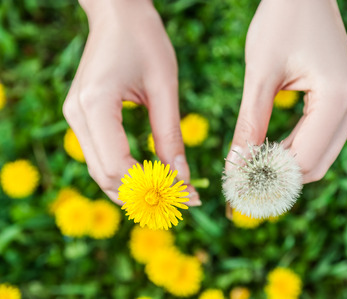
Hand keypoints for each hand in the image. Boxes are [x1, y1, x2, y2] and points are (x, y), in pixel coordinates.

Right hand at [63, 0, 199, 205]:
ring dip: (132, 187)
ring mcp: (75, 116)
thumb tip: (183, 177)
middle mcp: (77, 115)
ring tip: (168, 192)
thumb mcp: (165, 87)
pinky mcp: (82, 116)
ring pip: (99, 170)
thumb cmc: (144, 40)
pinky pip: (100, 155)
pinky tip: (150, 175)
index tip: (184, 196)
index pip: (117, 166)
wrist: (118, 12)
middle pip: (104, 175)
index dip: (150, 187)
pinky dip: (123, 172)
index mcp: (96, 105)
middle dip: (141, 194)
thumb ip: (170, 135)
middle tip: (179, 200)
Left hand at [226, 0, 346, 182]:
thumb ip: (250, 124)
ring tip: (250, 166)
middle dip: (279, 178)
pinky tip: (268, 149)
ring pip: (319, 155)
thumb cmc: (280, 21)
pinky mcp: (344, 101)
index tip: (237, 185)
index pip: (304, 160)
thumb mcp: (260, 74)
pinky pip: (319, 138)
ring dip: (285, 166)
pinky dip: (294, 150)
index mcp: (337, 98)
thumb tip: (235, 168)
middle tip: (242, 179)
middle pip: (315, 164)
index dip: (270, 178)